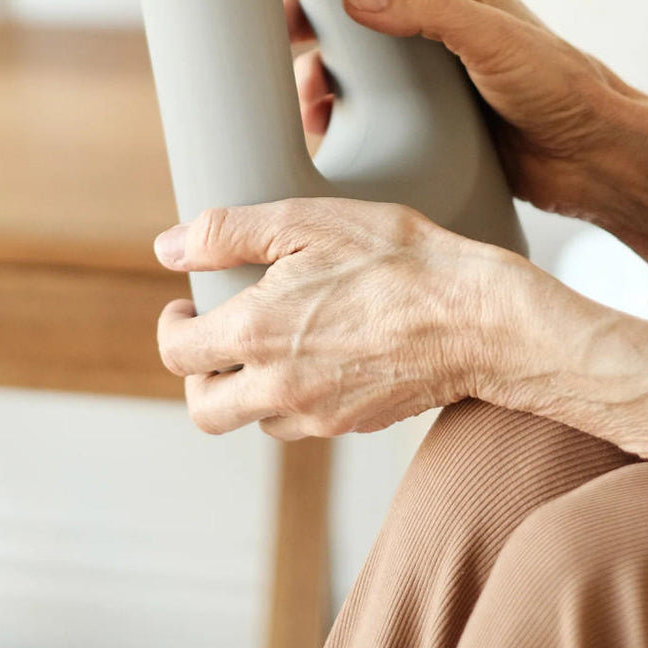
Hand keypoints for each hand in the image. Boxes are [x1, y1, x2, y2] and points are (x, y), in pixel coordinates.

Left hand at [155, 196, 647, 472]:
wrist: (480, 316)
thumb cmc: (397, 259)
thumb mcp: (306, 222)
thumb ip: (226, 232)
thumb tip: (167, 247)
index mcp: (256, 335)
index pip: (178, 354)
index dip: (171, 327)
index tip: (183, 306)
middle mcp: (279, 388)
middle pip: (204, 411)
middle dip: (196, 377)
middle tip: (213, 338)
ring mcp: (318, 415)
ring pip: (254, 420)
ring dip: (246, 389)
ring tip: (269, 341)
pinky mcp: (353, 425)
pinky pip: (302, 424)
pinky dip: (292, 398)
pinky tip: (317, 354)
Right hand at [286, 0, 647, 272]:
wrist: (598, 161)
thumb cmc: (564, 88)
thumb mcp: (493, 40)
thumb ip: (429, 11)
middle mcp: (439, 31)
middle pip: (357, 19)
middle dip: (315, 31)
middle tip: (274, 44)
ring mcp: (432, 78)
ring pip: (360, 70)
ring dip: (326, 81)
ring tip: (306, 102)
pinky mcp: (431, 121)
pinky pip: (374, 112)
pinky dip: (346, 119)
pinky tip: (329, 131)